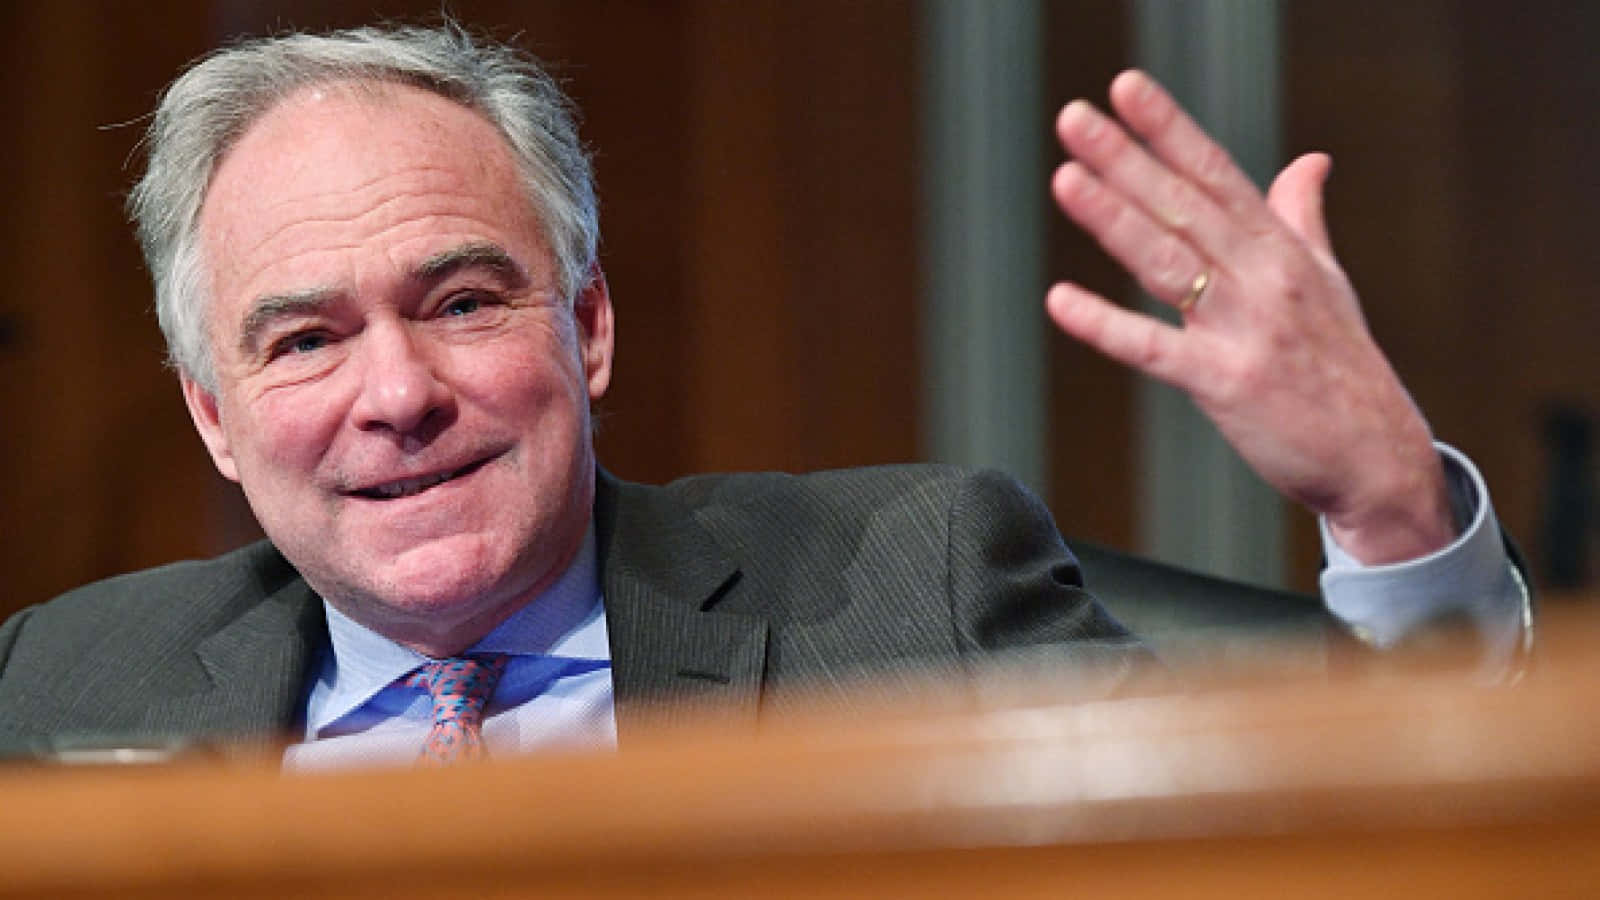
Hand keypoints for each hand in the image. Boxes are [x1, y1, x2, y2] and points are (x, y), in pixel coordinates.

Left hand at [1046, 70, 1452, 564]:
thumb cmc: (1343, 366)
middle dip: (1126, 159)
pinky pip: (1155, 349)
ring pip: (1167, 262)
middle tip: (1074, 118)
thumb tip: (1309, 162)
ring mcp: (1245, 328)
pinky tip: (1060, 301)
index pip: (1216, 173)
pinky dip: (1106, 325)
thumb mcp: (1329, 280)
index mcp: (1280, 249)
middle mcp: (1264, 278)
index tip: (1127, 89)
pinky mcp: (1226, 382)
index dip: (1169, 129)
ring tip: (1066, 178)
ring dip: (1114, 219)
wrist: (1377, 455)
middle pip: (1183, 206)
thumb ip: (1303, 217)